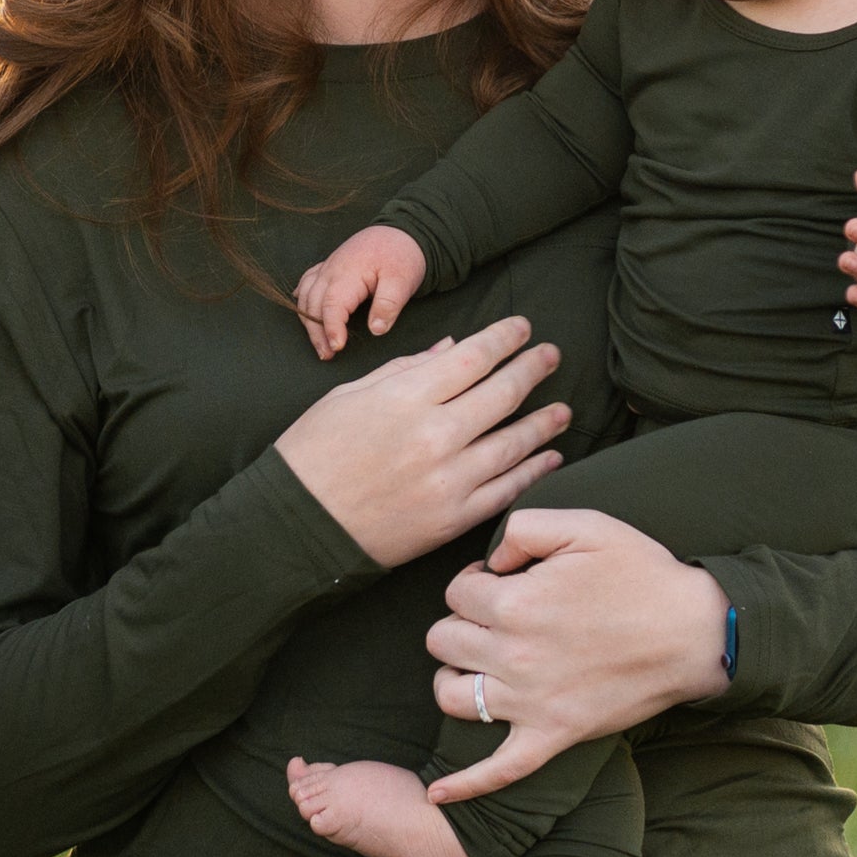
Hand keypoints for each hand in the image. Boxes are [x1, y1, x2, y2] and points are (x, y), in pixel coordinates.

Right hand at [271, 318, 568, 569]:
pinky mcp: (452, 519)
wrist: (294, 528)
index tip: (522, 327)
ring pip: (514, 442)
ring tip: (562, 409)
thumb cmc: (311, 456)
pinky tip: (550, 457)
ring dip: (544, 422)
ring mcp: (448, 480)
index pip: (472, 357)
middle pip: (502, 393)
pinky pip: (507, 489)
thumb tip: (451, 349)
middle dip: (533, 368)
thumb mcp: (346, 397)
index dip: (504, 338)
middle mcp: (434, 435)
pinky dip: (534, 471)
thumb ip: (403, 370)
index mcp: (404, 398)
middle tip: (552, 355)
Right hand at [292, 225, 430, 357]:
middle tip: (328, 355)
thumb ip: (389, 305)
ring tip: (320, 343)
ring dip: (308, 321)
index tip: (337, 347)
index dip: (331, 328)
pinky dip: (303, 301)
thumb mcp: (403, 281)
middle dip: (316, 333)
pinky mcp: (328, 267)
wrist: (401, 231)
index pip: (332, 305)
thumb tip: (376, 330)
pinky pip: (306, 284)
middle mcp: (331, 270)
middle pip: (312, 304)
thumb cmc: (402, 256)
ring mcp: (327, 268)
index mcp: (348, 273)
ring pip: (305, 296)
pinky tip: (306, 314)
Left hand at [423, 506, 728, 798]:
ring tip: (476, 666)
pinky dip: (465, 785)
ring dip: (456, 677)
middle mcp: (513, 655)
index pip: (456, 593)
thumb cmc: (643, 576)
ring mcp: (530, 702)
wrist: (696, 634)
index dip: (474, 583)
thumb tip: (490, 561)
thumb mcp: (586, 525)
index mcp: (516, 603)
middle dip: (461, 624)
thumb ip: (524, 529)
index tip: (499, 584)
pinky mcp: (552, 735)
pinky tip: (437, 794)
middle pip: (442, 640)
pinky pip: (499, 769)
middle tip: (493, 620)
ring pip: (451, 694)